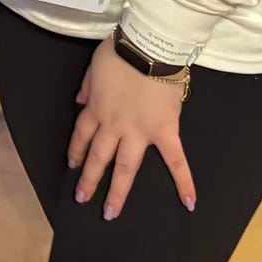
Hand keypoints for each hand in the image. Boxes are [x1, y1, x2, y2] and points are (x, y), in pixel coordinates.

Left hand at [67, 35, 196, 219]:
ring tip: (110, 213)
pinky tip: (188, 203)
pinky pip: (175, 160)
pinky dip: (184, 181)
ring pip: (125, 167)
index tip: (72, 165)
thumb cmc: (121, 52)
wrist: (148, 48)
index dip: (75, 151)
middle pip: (98, 156)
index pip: (81, 134)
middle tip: (81, 199)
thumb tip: (79, 101)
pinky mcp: (165, 132)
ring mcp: (139, 132)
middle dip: (89, 179)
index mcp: (97, 109)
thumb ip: (87, 87)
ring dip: (117, 191)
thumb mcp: (94, 66)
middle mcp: (114, 126)